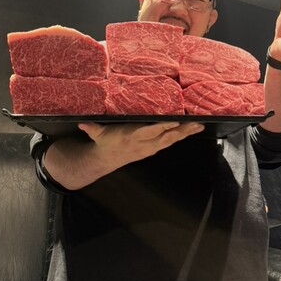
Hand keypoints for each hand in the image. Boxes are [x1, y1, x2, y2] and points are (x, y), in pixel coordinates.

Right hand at [77, 120, 204, 167]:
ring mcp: (150, 148)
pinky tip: (191, 130)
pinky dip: (180, 136)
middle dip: (182, 130)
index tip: (176, 120)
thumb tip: (82, 123)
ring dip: (185, 133)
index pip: (151, 131)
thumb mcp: (97, 135)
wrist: (106, 160)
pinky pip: (169, 142)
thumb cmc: (104, 142)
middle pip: (166, 137)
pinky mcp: (153, 149)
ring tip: (199, 126)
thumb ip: (91, 128)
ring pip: (171, 140)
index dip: (164, 126)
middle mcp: (144, 144)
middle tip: (196, 123)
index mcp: (133, 137)